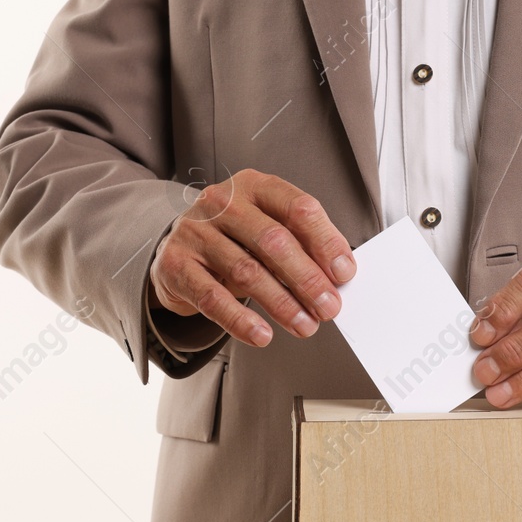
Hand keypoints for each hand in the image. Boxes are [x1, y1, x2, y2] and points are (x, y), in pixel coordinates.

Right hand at [149, 169, 355, 346]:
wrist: (177, 250)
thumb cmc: (234, 240)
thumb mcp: (267, 230)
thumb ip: (300, 245)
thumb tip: (338, 276)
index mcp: (255, 186)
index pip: (298, 207)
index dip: (325, 241)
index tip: (344, 273)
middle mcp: (222, 203)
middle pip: (274, 241)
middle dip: (308, 279)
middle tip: (329, 307)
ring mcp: (196, 232)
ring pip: (247, 271)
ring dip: (282, 304)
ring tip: (305, 326)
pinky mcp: (176, 265)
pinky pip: (213, 298)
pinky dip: (240, 320)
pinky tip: (262, 335)